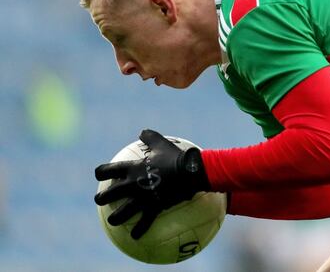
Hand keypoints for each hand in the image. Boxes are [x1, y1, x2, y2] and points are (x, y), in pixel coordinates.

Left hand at [94, 129, 210, 238]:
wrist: (190, 171)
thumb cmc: (176, 156)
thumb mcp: (162, 143)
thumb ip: (150, 137)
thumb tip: (142, 132)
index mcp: (131, 168)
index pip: (106, 170)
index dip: (100, 173)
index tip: (100, 175)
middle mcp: (132, 184)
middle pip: (108, 195)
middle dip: (102, 199)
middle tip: (101, 200)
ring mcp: (142, 198)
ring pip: (121, 213)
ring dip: (115, 218)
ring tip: (113, 221)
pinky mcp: (153, 207)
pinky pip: (143, 222)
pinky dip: (139, 230)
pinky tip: (135, 237)